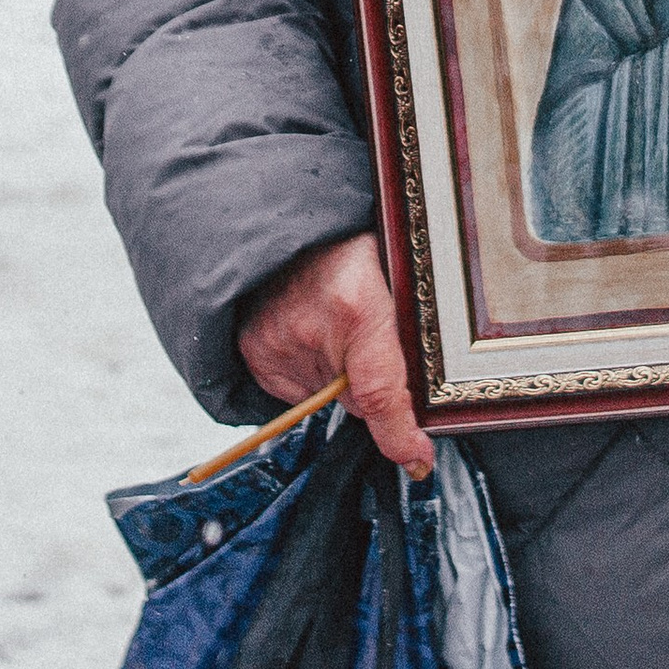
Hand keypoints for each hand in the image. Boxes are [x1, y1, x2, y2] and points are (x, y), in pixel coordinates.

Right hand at [237, 233, 432, 478]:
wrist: (290, 211)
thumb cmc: (347, 241)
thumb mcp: (390, 276)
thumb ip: (402, 337)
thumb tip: (417, 406)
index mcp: (355, 306)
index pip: (380, 394)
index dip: (400, 435)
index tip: (416, 458)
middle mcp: (309, 328)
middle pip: (354, 398)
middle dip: (364, 382)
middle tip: (359, 333)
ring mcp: (274, 339)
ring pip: (322, 395)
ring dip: (330, 373)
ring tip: (327, 321)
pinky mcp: (251, 348)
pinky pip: (290, 389)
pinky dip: (302, 370)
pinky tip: (303, 329)